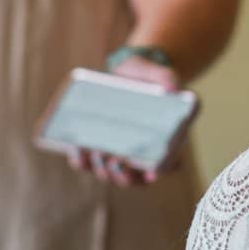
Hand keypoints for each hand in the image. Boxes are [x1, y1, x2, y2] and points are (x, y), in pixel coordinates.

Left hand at [66, 54, 178, 187]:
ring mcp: (115, 153)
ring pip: (110, 174)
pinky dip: (81, 160)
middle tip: (116, 162)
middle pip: (134, 178)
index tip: (151, 173)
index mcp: (161, 141)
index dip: (159, 172)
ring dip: (102, 170)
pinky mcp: (95, 147)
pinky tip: (77, 150)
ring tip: (97, 153)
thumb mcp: (156, 73)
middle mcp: (139, 154)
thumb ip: (166, 77)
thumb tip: (171, 88)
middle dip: (124, 175)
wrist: (122, 71)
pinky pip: (87, 163)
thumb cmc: (145, 76)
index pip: (166, 165)